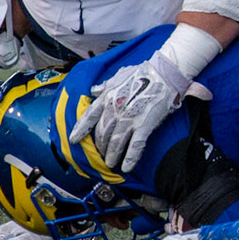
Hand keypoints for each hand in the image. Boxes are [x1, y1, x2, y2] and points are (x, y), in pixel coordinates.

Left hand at [69, 52, 188, 173]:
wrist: (165, 72)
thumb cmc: (143, 72)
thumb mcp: (120, 75)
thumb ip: (105, 85)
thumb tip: (94, 90)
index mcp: (108, 97)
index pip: (89, 117)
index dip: (80, 130)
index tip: (73, 140)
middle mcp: (115, 109)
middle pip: (102, 133)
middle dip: (99, 146)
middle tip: (100, 154)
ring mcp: (129, 118)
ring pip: (115, 142)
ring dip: (112, 155)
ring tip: (110, 164)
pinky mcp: (144, 125)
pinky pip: (135, 146)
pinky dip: (130, 158)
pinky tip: (126, 167)